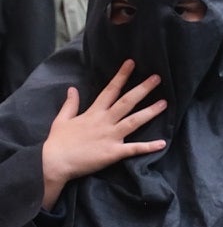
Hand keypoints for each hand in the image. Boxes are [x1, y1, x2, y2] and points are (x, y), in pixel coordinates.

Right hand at [41, 65, 165, 207]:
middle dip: (143, 89)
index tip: (132, 63)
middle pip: (127, 102)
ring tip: (165, 103)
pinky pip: (133, 149)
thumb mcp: (61, 120)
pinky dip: (148, 147)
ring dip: (150, 112)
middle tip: (158, 78)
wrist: (53, 163)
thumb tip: (72, 89)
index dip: (121, 76)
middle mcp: (104, 121)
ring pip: (134, 121)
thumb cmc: (57, 143)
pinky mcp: (113, 153)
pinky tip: (162, 143)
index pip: (110, 90)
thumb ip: (70, 104)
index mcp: (93, 113)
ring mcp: (110, 136)